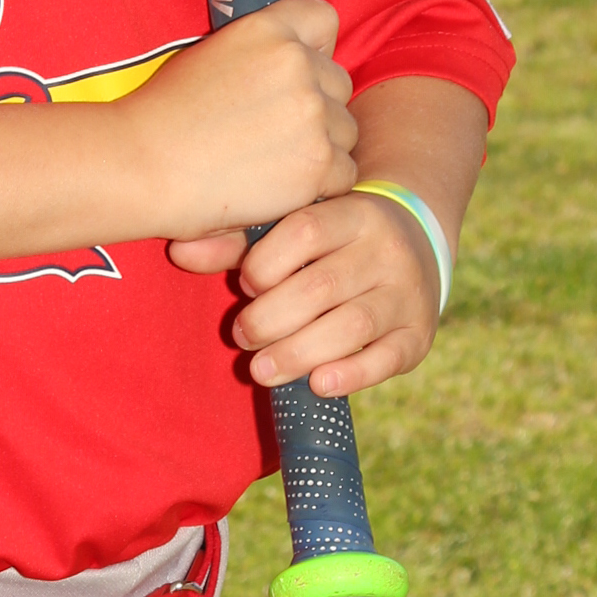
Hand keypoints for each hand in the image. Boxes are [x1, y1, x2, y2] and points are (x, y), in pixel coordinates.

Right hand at [121, 0, 356, 240]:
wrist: (140, 166)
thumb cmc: (162, 118)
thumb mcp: (209, 55)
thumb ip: (258, 53)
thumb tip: (296, 64)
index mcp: (267, 30)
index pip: (323, 19)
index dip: (314, 49)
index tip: (294, 76)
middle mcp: (297, 63)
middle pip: (339, 84)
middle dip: (316, 108)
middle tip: (271, 133)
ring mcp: (312, 113)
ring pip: (345, 131)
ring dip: (320, 148)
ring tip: (269, 164)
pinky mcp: (319, 162)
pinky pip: (344, 173)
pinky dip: (319, 186)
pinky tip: (278, 187)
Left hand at [168, 190, 442, 397]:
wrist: (415, 245)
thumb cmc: (332, 240)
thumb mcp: (297, 227)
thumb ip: (239, 241)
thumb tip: (178, 251)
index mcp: (354, 212)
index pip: (305, 231)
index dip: (265, 264)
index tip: (245, 285)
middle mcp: (386, 250)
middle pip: (321, 286)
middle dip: (270, 319)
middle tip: (241, 335)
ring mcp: (407, 293)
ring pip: (351, 326)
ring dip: (297, 353)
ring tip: (259, 369)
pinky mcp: (418, 335)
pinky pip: (387, 359)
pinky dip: (351, 375)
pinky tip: (316, 385)